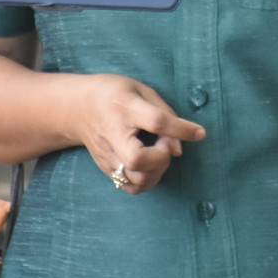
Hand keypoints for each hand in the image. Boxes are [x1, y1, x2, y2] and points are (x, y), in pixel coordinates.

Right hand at [63, 73, 205, 194]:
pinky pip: (130, 186)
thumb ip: (165, 115)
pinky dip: (147, 181)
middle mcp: (112, 134)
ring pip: (135, 180)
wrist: (77, 107)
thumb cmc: (115, 94)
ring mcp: (106, 155)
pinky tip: (151, 166)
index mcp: (124, 107)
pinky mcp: (105, 168)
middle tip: (166, 144)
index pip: (156, 122)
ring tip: (160, 155)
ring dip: (157, 172)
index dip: (181, 129)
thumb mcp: (141, 90)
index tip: (199, 133)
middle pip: (137, 160)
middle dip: (161, 158)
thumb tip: (180, 149)